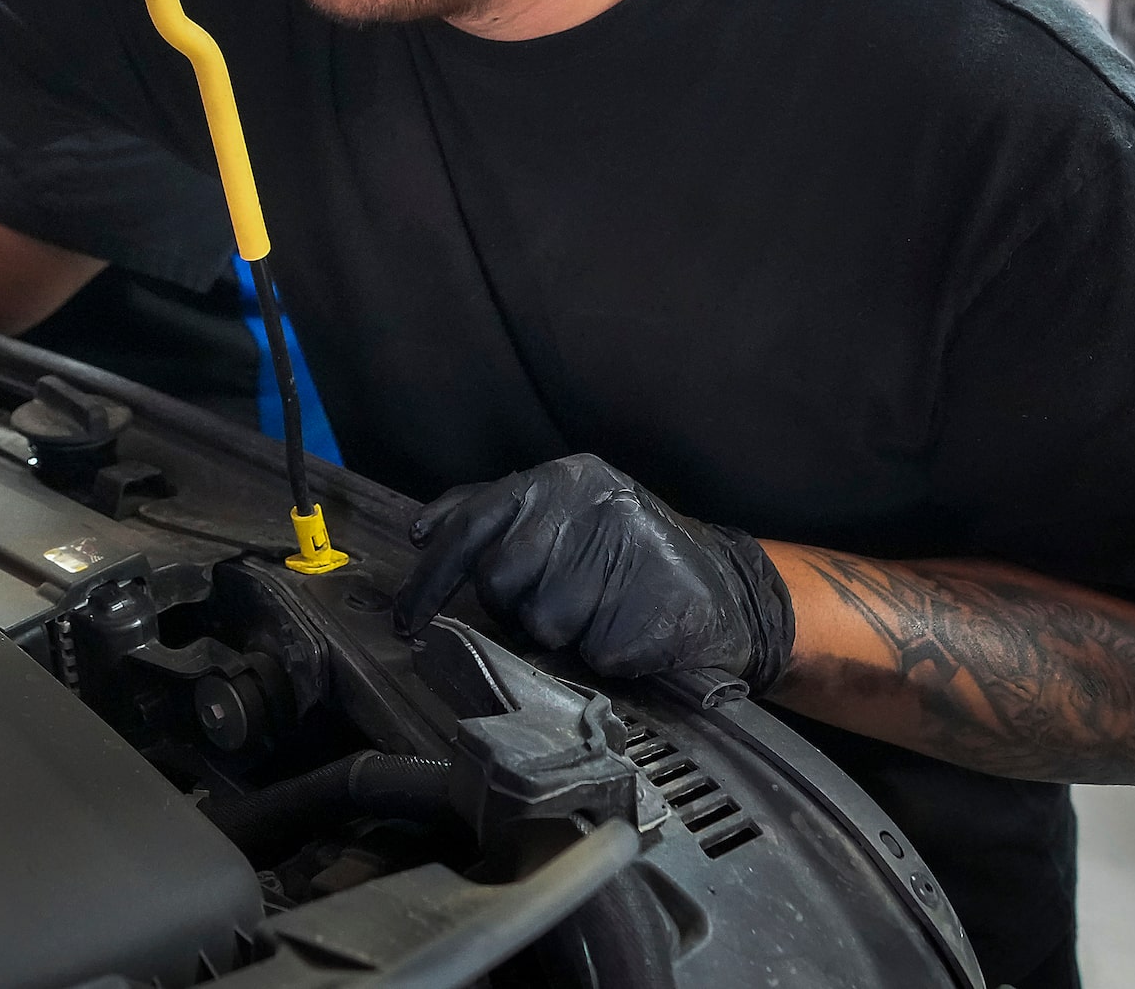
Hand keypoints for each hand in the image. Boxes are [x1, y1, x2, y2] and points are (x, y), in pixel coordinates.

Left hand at [393, 454, 794, 691]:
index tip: (406, 618)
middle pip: (499, 581)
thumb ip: (494, 515)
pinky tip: (629, 631)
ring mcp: (623, 559)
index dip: (431, 577)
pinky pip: (590, 655)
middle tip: (559, 599)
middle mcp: (589, 507)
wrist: (728, 589)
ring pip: (541, 625)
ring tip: (602, 610)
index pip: (472, 526)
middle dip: (515, 606)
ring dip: (563, 633)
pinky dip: (603, 655)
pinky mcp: (647, 614)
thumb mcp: (564, 511)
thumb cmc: (627, 553)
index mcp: (561, 479)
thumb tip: (422, 532)